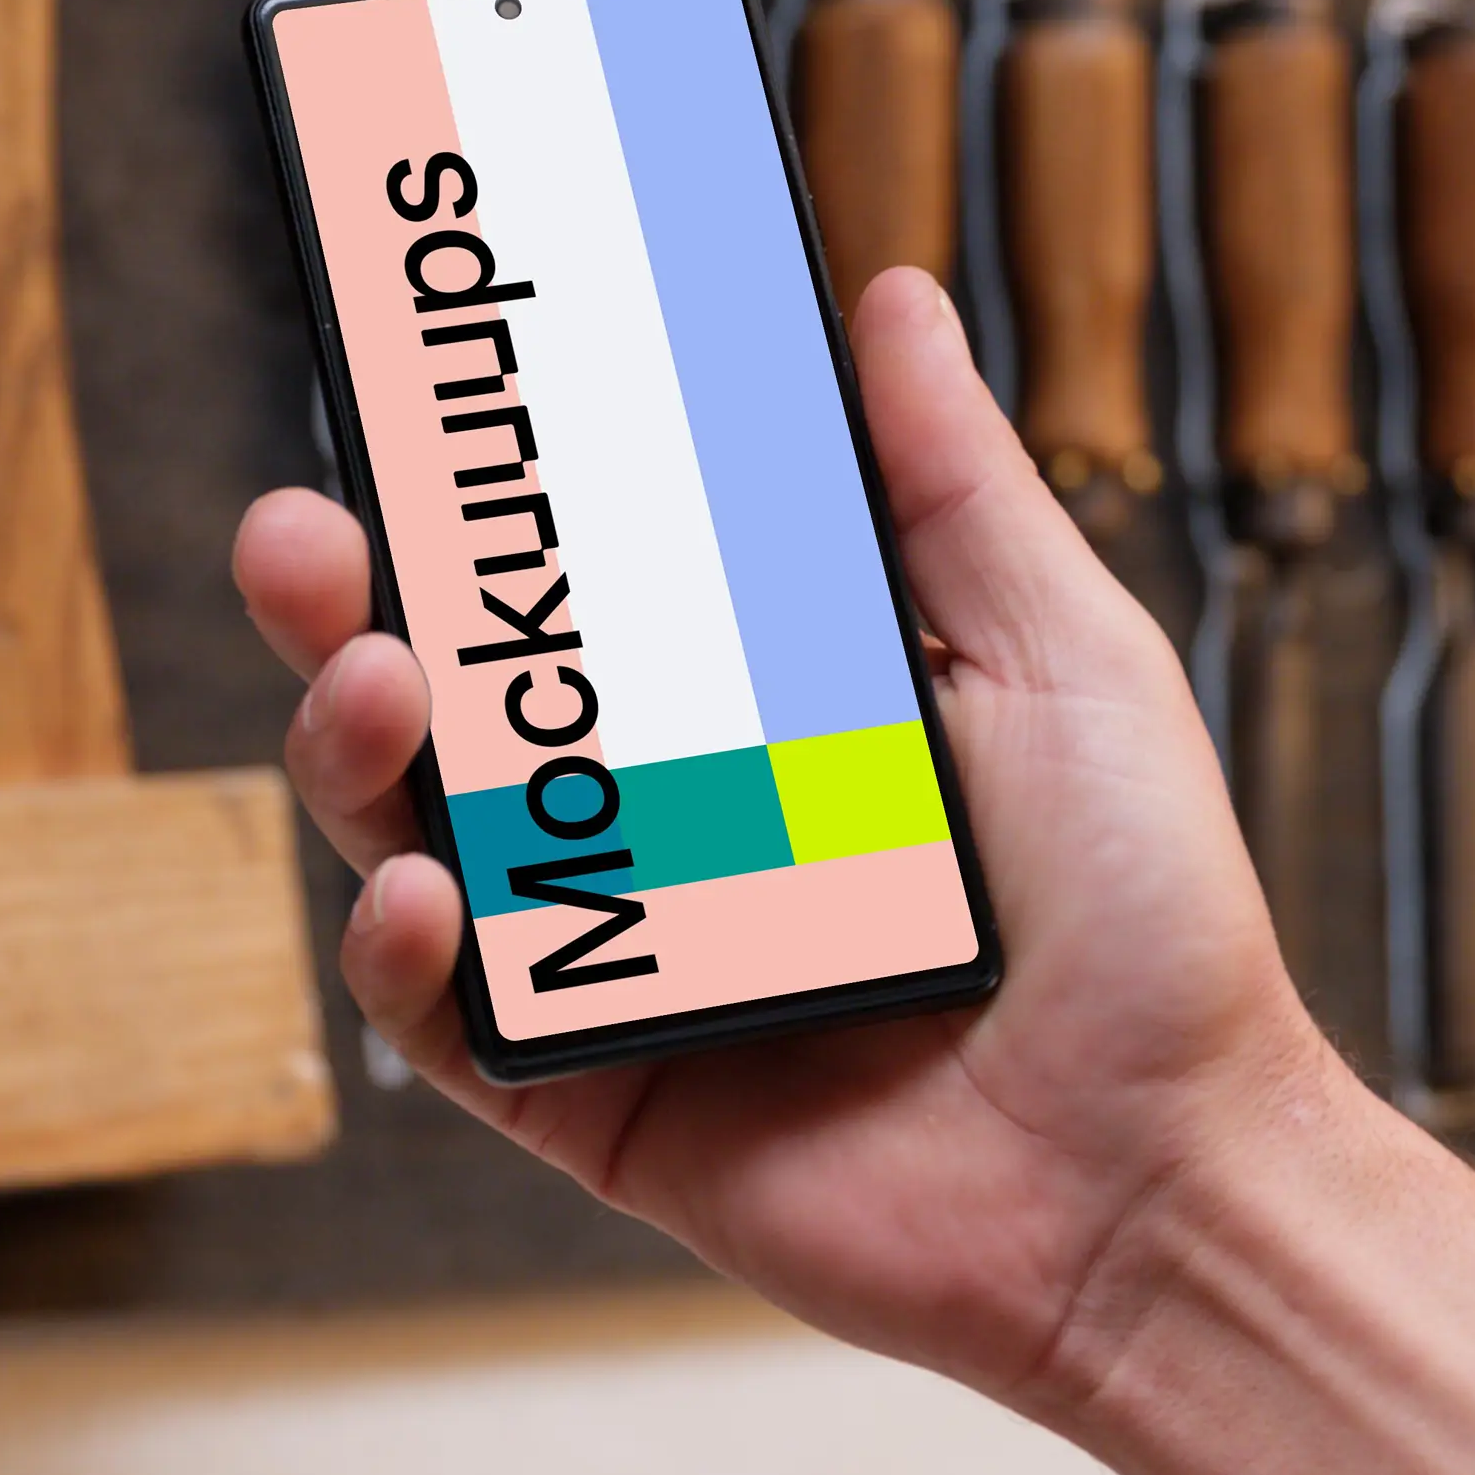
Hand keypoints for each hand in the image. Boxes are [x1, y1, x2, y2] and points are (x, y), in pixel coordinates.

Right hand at [232, 265, 1340, 1415]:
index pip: (576, 582)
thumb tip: (885, 299)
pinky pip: (451, 1029)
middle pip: (452, 701)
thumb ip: (951, 486)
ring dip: (354, 756)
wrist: (1170, 1176)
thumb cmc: (1148, 925)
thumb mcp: (1063, 658)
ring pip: (417, 843)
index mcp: (755, 711)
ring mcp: (621, 964)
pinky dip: (407, 957)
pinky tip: (433, 894)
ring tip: (373, 684)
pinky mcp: (597, 1103)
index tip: (408, 388)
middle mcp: (664, 827)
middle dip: (346, 606)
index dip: (476, 497)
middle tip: (304, 532)